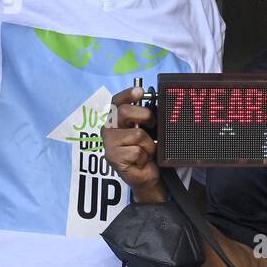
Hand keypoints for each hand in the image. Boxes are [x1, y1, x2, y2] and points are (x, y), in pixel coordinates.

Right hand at [101, 86, 163, 202]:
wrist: (147, 175)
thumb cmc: (146, 150)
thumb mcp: (148, 130)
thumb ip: (146, 117)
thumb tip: (157, 102)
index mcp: (116, 119)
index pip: (117, 101)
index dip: (128, 94)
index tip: (140, 92)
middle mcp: (109, 129)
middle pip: (124, 112)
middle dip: (145, 116)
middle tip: (152, 125)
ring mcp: (109, 143)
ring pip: (137, 134)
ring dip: (148, 145)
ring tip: (146, 151)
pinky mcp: (112, 157)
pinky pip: (137, 151)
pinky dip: (145, 156)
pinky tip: (140, 161)